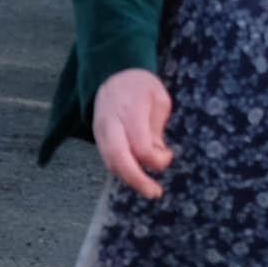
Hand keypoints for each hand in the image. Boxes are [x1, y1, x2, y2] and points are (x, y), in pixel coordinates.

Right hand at [93, 67, 173, 198]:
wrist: (112, 73)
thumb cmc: (140, 86)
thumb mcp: (158, 99)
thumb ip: (157, 127)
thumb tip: (158, 153)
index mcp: (130, 111)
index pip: (140, 146)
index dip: (157, 159)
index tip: (169, 154)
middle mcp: (111, 123)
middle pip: (119, 158)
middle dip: (138, 180)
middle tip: (155, 193)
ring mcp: (101, 130)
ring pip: (110, 162)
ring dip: (129, 179)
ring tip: (148, 189)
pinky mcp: (98, 136)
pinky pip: (108, 159)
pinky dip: (122, 171)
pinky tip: (136, 176)